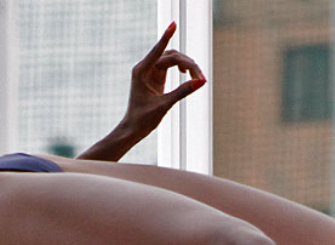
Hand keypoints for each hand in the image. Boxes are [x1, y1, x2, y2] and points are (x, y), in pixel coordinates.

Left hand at [76, 23, 205, 160]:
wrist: (133, 129)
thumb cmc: (143, 119)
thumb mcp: (164, 105)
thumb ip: (182, 92)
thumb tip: (201, 82)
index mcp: (142, 71)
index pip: (158, 51)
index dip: (166, 37)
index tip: (174, 24)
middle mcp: (145, 67)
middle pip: (171, 56)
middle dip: (187, 64)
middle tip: (201, 77)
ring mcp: (150, 71)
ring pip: (172, 59)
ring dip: (186, 65)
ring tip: (198, 77)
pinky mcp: (155, 76)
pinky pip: (170, 66)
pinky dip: (181, 68)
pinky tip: (187, 74)